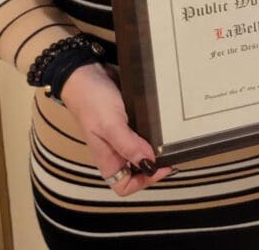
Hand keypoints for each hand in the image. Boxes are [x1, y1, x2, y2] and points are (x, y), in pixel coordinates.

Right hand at [61, 63, 173, 195]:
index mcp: (107, 158)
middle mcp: (115, 151)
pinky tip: (165, 125)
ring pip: (142, 152)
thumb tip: (149, 163)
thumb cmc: (93, 101)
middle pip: (137, 171)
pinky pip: (144, 133)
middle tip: (173, 153)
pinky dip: (155, 132)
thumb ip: (128, 145)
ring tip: (173, 141)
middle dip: (155, 166)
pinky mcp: (130, 120)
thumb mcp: (110, 124)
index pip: (124, 186)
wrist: (85, 72)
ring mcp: (122, 136)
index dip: (144, 182)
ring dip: (157, 149)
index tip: (162, 166)